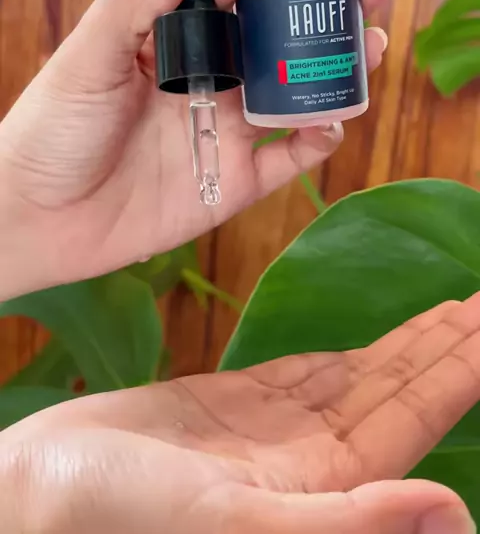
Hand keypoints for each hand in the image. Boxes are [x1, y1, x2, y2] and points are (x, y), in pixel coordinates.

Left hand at [0, 0, 397, 297]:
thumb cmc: (51, 131)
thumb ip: (131, 6)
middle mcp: (209, 82)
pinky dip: (318, 139)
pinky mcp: (236, 179)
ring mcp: (227, 130)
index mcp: (173, 46)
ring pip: (296, 94)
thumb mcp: (85, 60)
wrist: (38, 218)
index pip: (228, 2)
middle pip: (278, 42)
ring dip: (336, 69)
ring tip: (370, 44)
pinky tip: (333, 120)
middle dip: (324, 12)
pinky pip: (290, 158)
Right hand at [1, 297, 477, 532]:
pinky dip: (347, 354)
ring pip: (358, 376)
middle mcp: (308, 463)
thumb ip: (347, 524)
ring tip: (455, 310)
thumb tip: (453, 513)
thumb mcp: (234, 523)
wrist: (38, 497)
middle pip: (397, 391)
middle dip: (448, 346)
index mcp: (321, 489)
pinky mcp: (231, 406)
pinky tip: (375, 345)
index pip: (414, 420)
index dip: (462, 371)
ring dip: (408, 343)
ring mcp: (270, 432)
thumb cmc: (115, 520)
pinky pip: (307, 372)